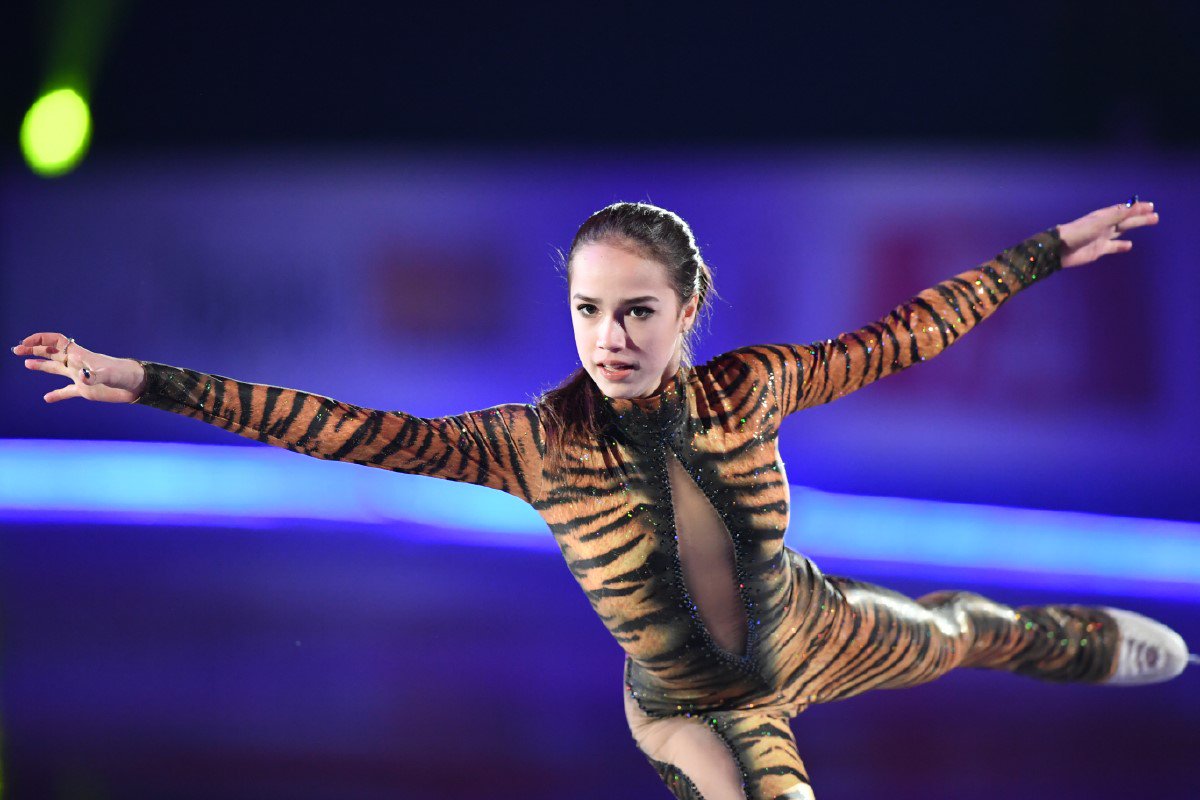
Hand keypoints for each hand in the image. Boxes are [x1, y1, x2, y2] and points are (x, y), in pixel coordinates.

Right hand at [11, 332, 146, 403]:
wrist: (136, 386)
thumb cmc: (124, 375)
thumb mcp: (109, 374)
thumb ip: (94, 375)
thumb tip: (82, 377)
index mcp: (80, 355)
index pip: (56, 341)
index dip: (40, 340)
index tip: (25, 343)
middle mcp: (77, 364)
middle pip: (52, 353)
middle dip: (34, 350)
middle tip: (16, 350)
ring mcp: (80, 377)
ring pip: (56, 369)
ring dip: (41, 365)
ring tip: (26, 363)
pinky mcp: (85, 390)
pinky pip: (66, 391)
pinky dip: (56, 394)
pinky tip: (47, 399)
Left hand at [1058, 200, 1158, 268]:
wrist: (1059, 250)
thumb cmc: (1078, 233)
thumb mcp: (1100, 222)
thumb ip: (1118, 215)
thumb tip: (1136, 206)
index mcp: (1104, 216)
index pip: (1124, 210)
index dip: (1136, 208)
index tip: (1150, 206)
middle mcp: (1104, 226)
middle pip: (1126, 220)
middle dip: (1140, 218)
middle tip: (1155, 216)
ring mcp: (1102, 238)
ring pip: (1122, 231)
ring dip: (1133, 228)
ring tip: (1147, 224)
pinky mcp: (1099, 250)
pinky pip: (1113, 246)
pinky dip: (1121, 246)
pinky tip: (1129, 245)